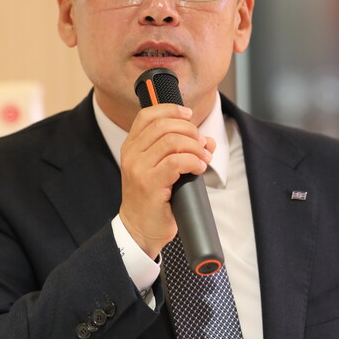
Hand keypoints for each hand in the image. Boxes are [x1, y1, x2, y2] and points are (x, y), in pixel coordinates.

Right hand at [119, 104, 216, 258]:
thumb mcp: (163, 169)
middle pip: (163, 125)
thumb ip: (181, 150)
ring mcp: (139, 169)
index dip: (171, 110)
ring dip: (195, 147)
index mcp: (131, 147)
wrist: (140, 229)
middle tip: (202, 144)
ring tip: (204, 157)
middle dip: (189, 130)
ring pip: (171, 141)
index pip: (147, 115)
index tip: (189, 115)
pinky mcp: (150, 184)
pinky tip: (199, 168)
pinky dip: (193, 161)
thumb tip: (208, 139)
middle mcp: (132, 155)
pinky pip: (176, 162)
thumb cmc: (152, 200)